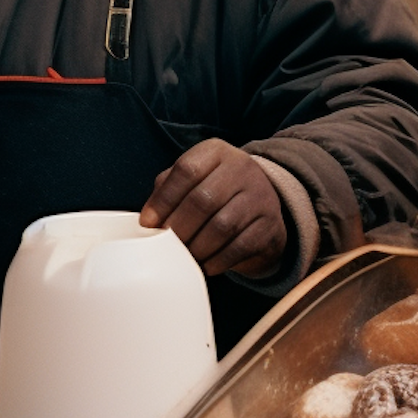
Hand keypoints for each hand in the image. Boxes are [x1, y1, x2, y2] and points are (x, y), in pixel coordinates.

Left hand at [140, 139, 287, 278]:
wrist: (262, 205)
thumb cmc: (216, 193)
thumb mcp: (193, 180)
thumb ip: (167, 191)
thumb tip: (148, 219)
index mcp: (216, 152)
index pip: (186, 170)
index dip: (163, 199)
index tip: (148, 223)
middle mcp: (241, 168)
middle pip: (203, 200)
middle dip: (179, 228)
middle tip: (167, 245)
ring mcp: (260, 195)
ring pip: (222, 226)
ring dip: (197, 247)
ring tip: (185, 257)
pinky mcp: (270, 224)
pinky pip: (240, 246)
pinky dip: (218, 260)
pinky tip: (206, 265)